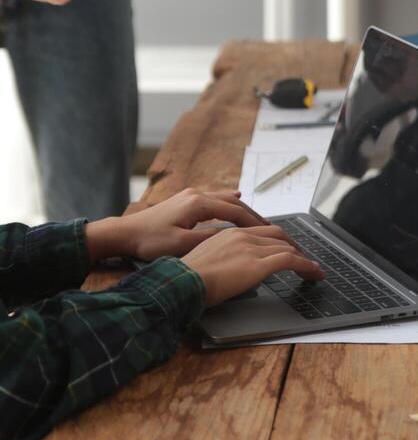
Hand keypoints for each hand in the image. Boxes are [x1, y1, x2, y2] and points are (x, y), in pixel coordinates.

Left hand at [85, 188, 267, 262]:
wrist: (124, 233)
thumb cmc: (149, 241)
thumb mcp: (181, 245)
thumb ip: (208, 238)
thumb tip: (232, 237)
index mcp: (197, 204)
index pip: (235, 212)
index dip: (254, 222)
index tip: (270, 232)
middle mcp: (196, 195)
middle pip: (232, 203)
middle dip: (252, 214)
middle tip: (270, 226)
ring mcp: (189, 196)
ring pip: (223, 199)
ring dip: (241, 209)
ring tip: (258, 219)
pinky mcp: (184, 201)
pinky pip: (213, 199)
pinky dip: (228, 203)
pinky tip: (236, 199)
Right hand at [183, 225, 323, 306]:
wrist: (182, 282)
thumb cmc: (188, 278)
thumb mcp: (206, 260)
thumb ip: (222, 258)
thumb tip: (232, 269)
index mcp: (229, 233)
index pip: (262, 231)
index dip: (279, 240)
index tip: (287, 248)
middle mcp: (242, 236)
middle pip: (278, 235)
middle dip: (295, 246)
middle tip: (304, 258)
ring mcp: (250, 249)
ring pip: (286, 248)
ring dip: (304, 259)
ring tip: (313, 270)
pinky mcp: (257, 265)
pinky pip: (289, 261)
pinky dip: (305, 266)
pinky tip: (313, 273)